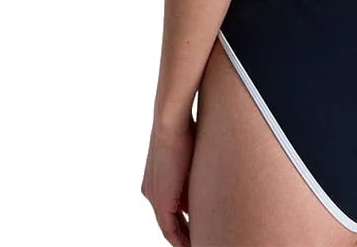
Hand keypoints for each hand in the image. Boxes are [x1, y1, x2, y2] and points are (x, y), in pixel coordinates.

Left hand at [141, 116, 195, 246]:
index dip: (184, 221)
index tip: (196, 227)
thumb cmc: (183, 128)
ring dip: (184, 238)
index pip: (171, 208)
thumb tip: (205, 185)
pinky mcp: (161, 201)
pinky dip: (181, 239)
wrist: (171, 121)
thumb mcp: (190, 154)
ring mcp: (154, 197)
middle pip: (169, 221)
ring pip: (170, 228)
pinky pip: (170, 230)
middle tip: (197, 241)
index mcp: (156, 181)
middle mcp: (151, 192)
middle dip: (184, 233)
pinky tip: (192, 244)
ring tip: (198, 243)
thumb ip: (193, 172)